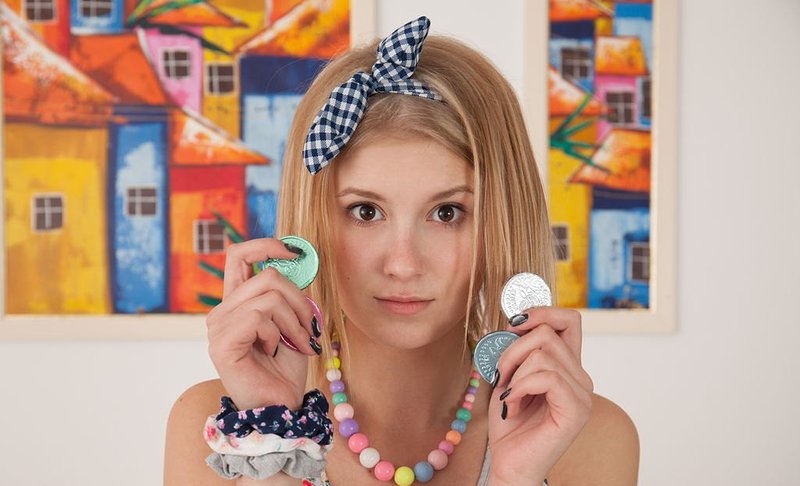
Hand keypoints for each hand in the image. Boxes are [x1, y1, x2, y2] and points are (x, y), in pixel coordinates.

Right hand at [206, 238, 319, 410]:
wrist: (281, 404)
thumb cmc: (285, 366)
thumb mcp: (293, 321)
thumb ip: (290, 293)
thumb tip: (298, 262)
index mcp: (237, 302)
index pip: (239, 255)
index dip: (266, 245)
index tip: (293, 251)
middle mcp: (222, 310)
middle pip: (268, 276)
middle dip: (300, 301)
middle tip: (310, 328)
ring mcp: (218, 326)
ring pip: (270, 297)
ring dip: (295, 322)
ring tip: (298, 344)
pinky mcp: (222, 343)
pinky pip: (260, 318)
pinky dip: (278, 334)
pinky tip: (274, 351)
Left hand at [487, 307, 592, 483]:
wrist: (509, 463)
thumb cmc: (510, 422)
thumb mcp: (508, 375)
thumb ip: (517, 348)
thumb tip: (516, 320)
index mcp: (568, 365)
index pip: (569, 319)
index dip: (542, 312)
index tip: (514, 324)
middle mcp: (581, 377)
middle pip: (547, 333)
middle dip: (512, 350)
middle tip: (502, 376)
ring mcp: (582, 394)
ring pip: (542, 354)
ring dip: (513, 373)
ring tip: (510, 396)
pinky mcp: (577, 410)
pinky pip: (545, 377)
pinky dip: (519, 388)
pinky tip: (514, 406)